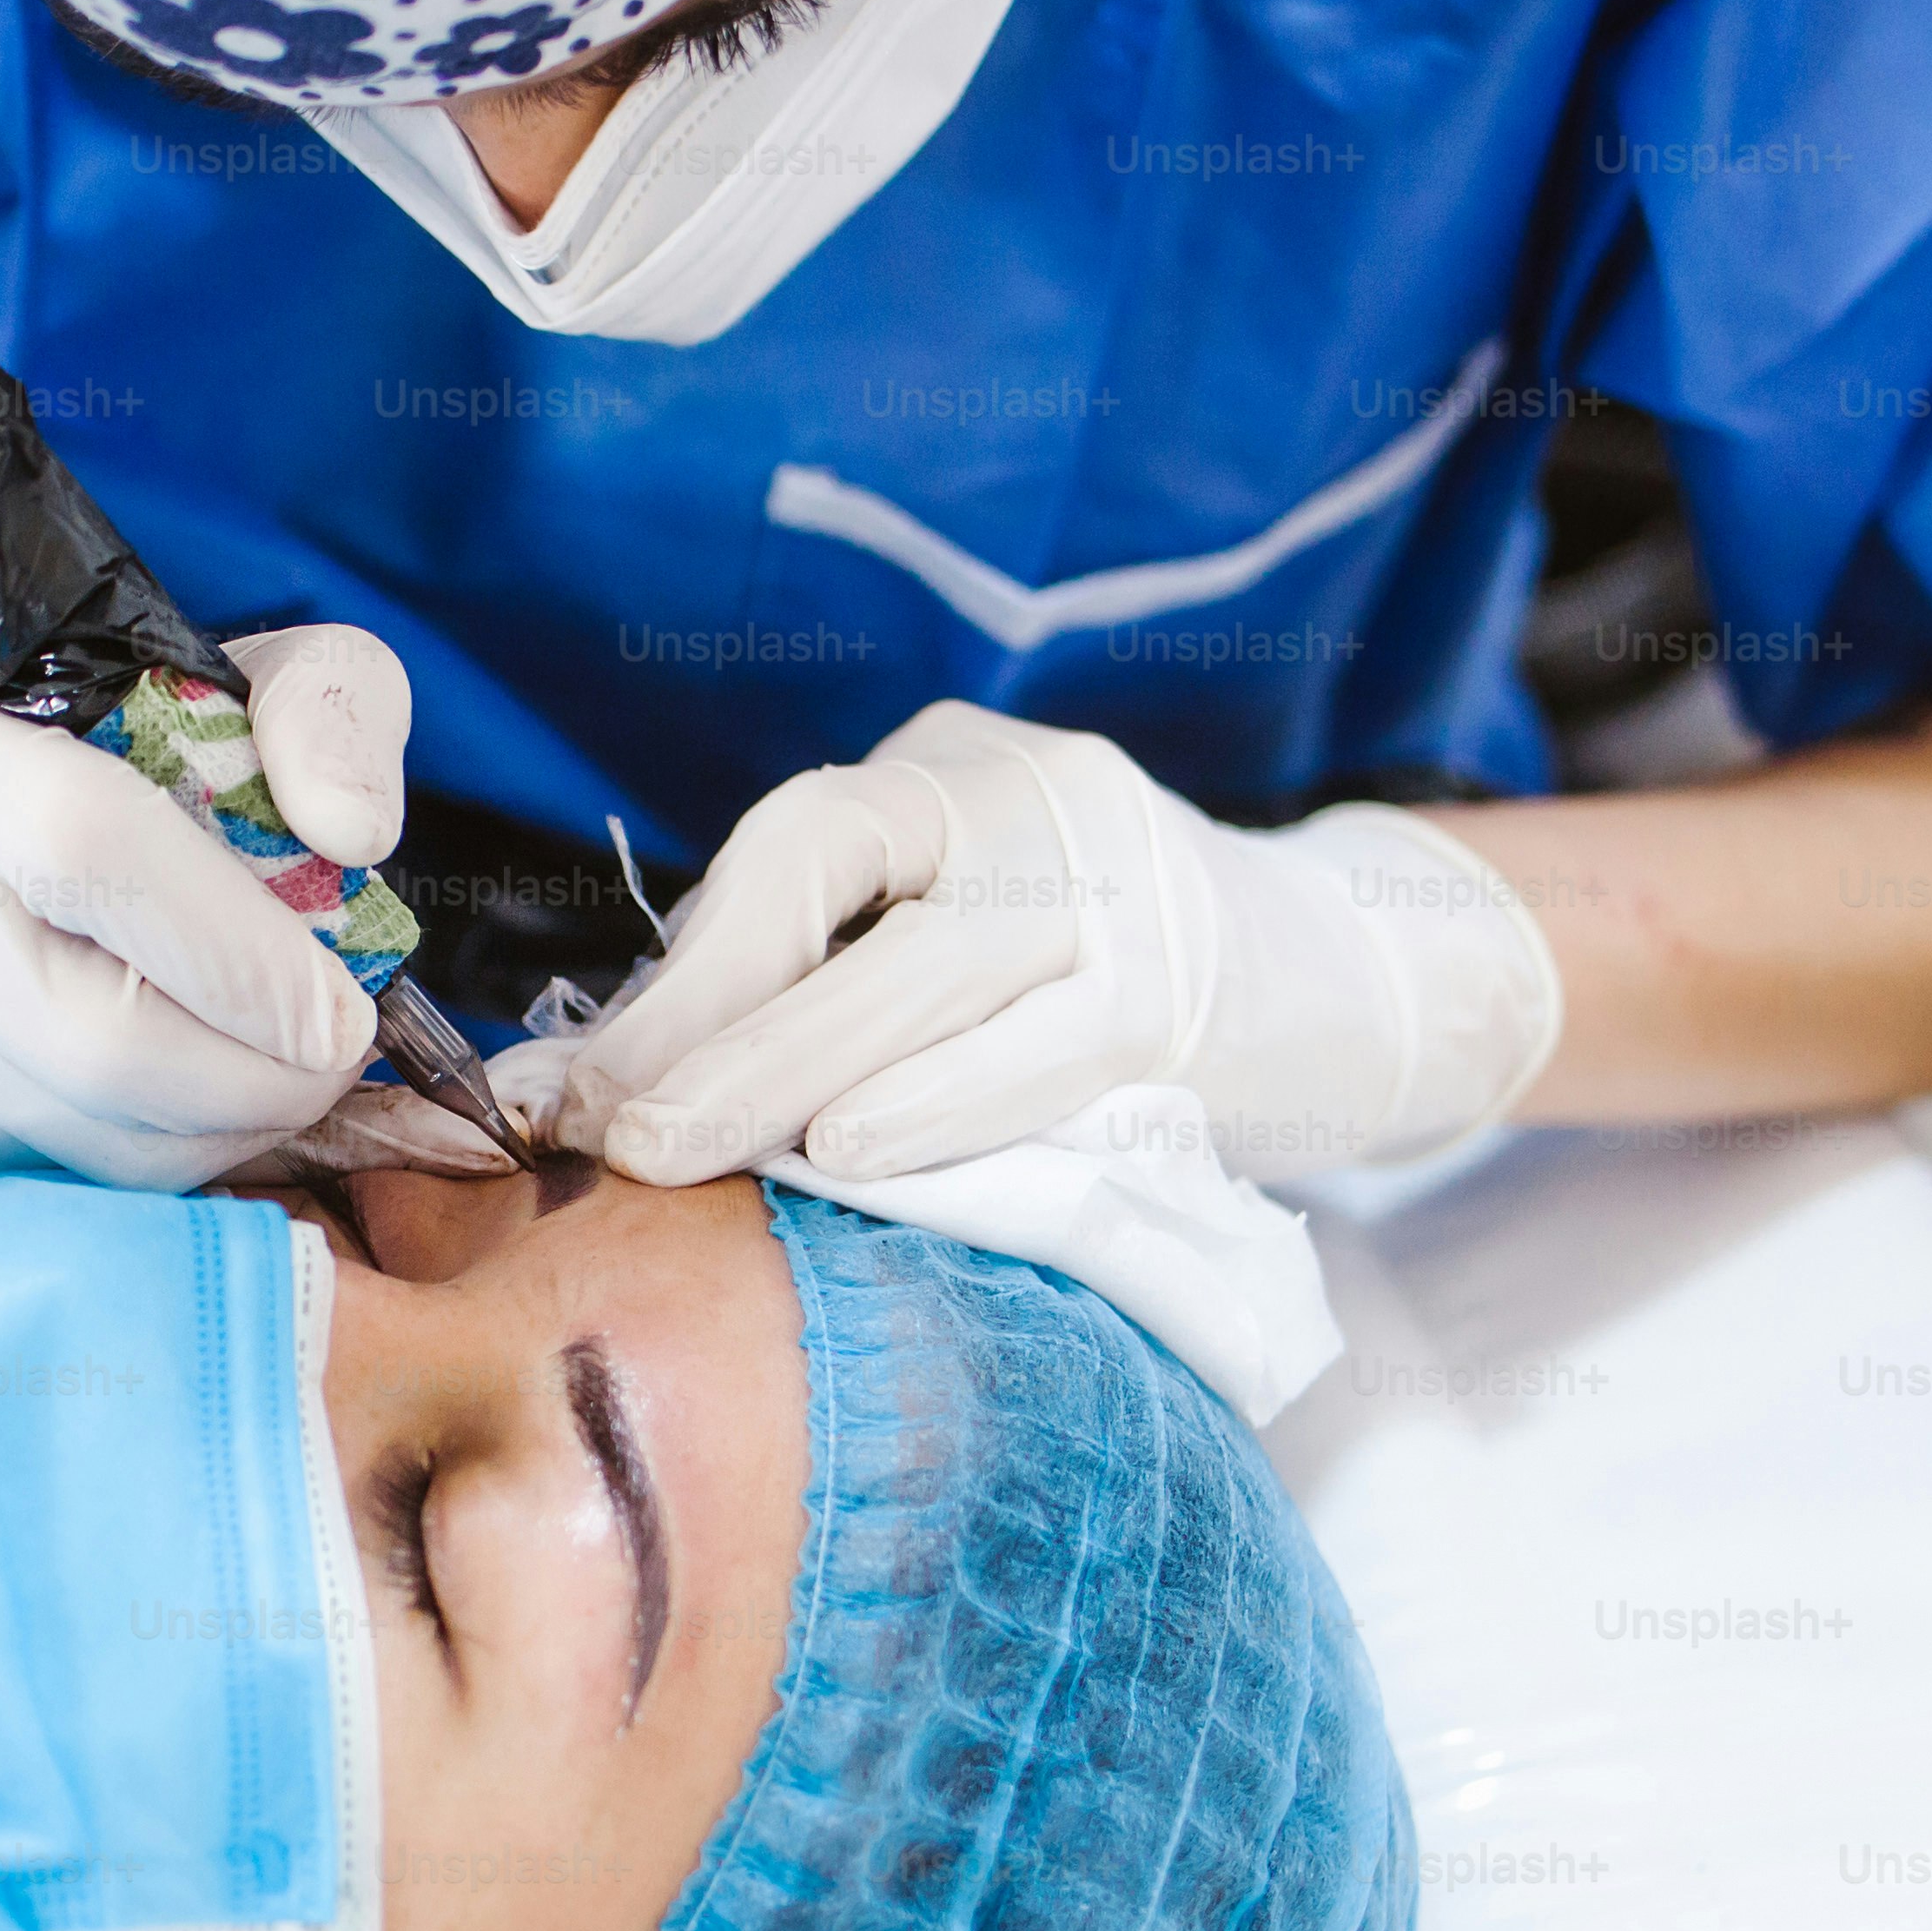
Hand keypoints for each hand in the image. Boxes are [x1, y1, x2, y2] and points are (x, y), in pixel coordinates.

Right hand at [0, 625, 415, 1187]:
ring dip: (230, 1124)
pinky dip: (167, 1146)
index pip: (92, 851)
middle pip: (99, 1047)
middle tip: (337, 1048)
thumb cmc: (82, 722)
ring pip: (96, 1141)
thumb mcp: (225, 663)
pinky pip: (72, 1175)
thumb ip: (317, 712)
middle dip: (266, 1074)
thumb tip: (354, 838)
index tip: (346, 1003)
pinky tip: (195, 1088)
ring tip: (276, 1063)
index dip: (243, 952)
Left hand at [549, 701, 1562, 1185]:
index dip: (674, 972)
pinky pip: (1037, 1046)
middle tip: (601, 1130)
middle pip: (828, 876)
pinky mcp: (1179, 987)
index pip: (785, 849)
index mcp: (946, 775)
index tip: (566, 1091)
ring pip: (922, 963)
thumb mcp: (959, 952)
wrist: (1365, 977)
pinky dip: (935, 1102)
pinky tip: (847, 1154)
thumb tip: (597, 1093)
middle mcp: (1024, 791)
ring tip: (675, 1154)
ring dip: (783, 1066)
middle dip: (699, 1016)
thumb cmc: (1111, 994)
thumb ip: (809, 996)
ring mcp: (1113, 876)